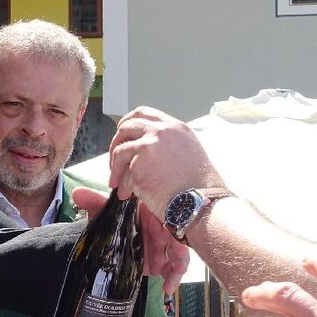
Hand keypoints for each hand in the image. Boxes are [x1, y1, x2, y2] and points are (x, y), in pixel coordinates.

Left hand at [73, 188, 189, 293]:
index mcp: (152, 212)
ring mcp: (163, 246)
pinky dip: (173, 279)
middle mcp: (161, 228)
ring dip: (178, 264)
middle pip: (176, 236)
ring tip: (172, 275)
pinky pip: (173, 269)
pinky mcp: (161, 262)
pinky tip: (167, 288)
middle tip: (175, 255)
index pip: (166, 214)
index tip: (167, 230)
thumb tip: (77, 193)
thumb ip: (94, 202)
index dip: (170, 222)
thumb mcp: (104, 211)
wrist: (110, 239)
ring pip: (179, 254)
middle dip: (177, 247)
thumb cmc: (114, 220)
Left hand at [107, 107, 224, 219]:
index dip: (126, 124)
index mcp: (175, 127)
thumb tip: (141, 147)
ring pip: (119, 150)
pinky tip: (127, 194)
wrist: (201, 202)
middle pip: (126, 127)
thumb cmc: (198, 186)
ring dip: (116, 168)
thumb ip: (166, 143)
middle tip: (115, 162)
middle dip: (116, 144)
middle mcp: (162, 131)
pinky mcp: (139, 164)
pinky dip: (123, 184)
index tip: (122, 138)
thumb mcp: (188, 151)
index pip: (143, 114)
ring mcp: (149, 145)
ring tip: (118, 183)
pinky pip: (123, 172)